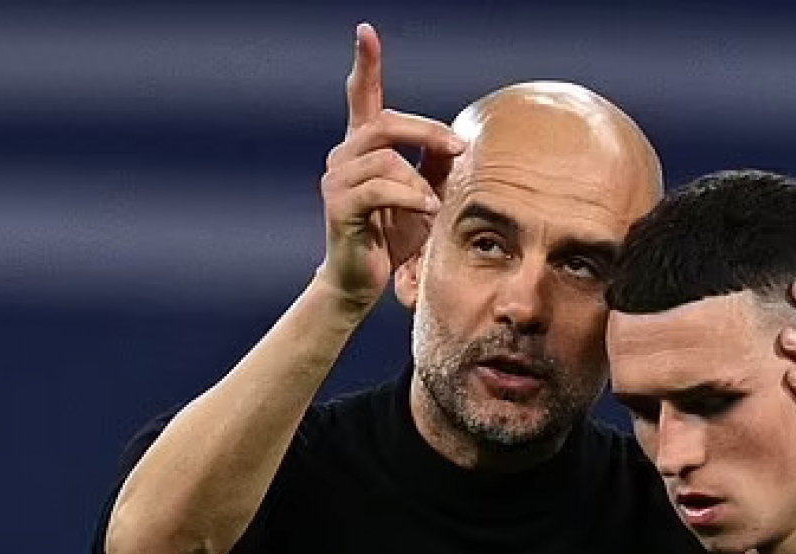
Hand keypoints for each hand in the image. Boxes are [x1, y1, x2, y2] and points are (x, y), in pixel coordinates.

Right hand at [316, 23, 466, 317]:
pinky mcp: (339, 206)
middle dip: (427, 132)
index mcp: (362, 146)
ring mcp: (336, 179)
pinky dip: (409, 198)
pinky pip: (379, 188)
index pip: (361, 95)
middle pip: (385, 123)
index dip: (365, 63)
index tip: (365, 30)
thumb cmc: (395, 236)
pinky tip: (424, 212)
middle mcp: (344, 155)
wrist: (363, 280)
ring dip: (419, 180)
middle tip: (458, 150)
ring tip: (434, 205)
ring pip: (385, 158)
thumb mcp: (424, 193)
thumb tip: (459, 141)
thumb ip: (435, 164)